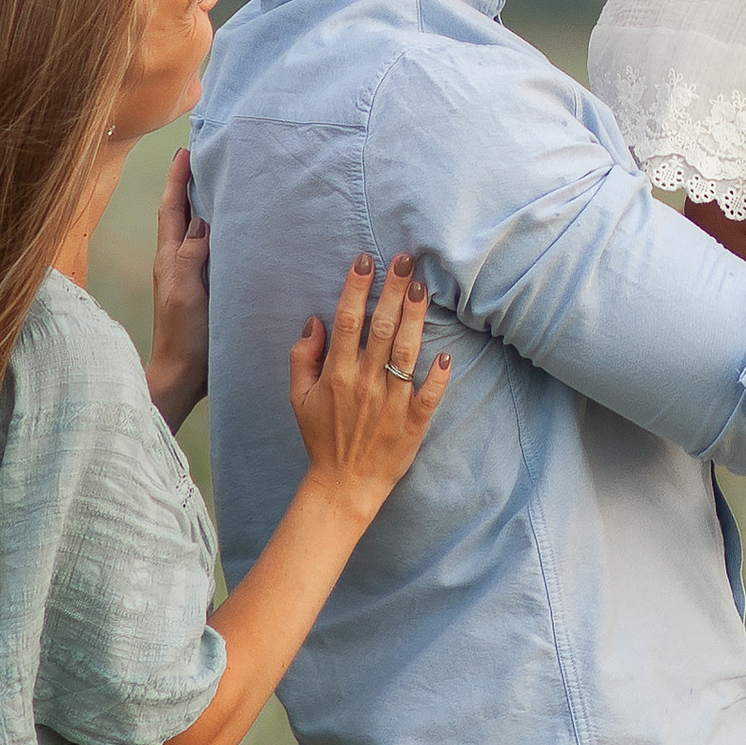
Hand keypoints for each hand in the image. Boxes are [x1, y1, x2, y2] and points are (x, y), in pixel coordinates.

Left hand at [146, 146, 209, 432]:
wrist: (182, 376)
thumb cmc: (182, 335)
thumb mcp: (184, 292)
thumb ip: (189, 255)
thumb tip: (200, 219)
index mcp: (168, 258)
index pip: (172, 209)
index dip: (177, 180)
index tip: (186, 150)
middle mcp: (177, 262)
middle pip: (182, 214)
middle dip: (189, 185)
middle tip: (205, 158)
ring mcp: (189, 276)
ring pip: (195, 231)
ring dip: (204, 206)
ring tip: (222, 184)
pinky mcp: (204, 290)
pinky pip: (210, 250)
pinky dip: (219, 232)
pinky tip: (235, 232)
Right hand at [288, 255, 452, 511]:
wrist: (344, 485)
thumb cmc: (322, 438)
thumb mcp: (298, 399)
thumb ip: (302, 358)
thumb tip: (314, 322)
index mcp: (337, 374)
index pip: (348, 321)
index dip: (356, 288)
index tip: (366, 261)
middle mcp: (365, 383)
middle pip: (382, 327)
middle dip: (393, 290)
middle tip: (406, 260)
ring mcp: (391, 403)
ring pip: (406, 352)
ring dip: (415, 318)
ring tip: (422, 287)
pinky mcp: (413, 423)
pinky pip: (429, 395)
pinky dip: (439, 376)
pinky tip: (447, 354)